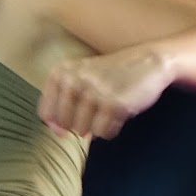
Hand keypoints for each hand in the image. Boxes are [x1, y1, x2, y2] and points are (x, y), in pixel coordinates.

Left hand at [36, 45, 171, 139]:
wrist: (149, 62)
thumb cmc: (112, 74)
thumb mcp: (81, 78)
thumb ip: (61, 103)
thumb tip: (57, 133)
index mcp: (62, 72)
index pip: (46, 112)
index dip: (57, 123)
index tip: (71, 120)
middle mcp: (74, 80)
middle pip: (65, 124)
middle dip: (80, 123)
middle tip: (97, 109)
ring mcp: (94, 92)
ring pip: (83, 130)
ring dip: (97, 126)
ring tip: (108, 109)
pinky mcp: (114, 104)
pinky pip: (103, 132)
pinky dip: (111, 128)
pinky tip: (118, 113)